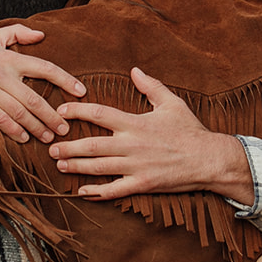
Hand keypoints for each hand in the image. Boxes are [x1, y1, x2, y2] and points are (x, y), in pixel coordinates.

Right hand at [0, 26, 86, 142]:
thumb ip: (17, 33)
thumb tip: (42, 34)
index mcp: (9, 57)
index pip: (44, 68)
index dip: (65, 80)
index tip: (81, 92)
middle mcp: (1, 73)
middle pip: (35, 98)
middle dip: (53, 115)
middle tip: (66, 128)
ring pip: (20, 111)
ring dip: (37, 127)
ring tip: (49, 138)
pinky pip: (0, 119)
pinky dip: (14, 130)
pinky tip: (24, 137)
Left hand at [49, 67, 253, 203]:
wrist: (209, 160)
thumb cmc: (190, 130)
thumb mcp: (172, 103)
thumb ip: (151, 86)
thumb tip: (135, 70)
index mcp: (135, 123)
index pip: (98, 114)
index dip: (76, 110)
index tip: (61, 110)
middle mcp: (131, 145)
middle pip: (91, 145)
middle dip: (68, 146)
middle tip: (51, 146)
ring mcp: (136, 166)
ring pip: (98, 168)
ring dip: (76, 167)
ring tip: (60, 165)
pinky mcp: (142, 184)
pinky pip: (115, 190)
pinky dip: (97, 192)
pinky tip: (82, 192)